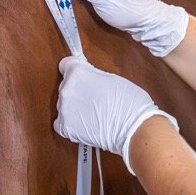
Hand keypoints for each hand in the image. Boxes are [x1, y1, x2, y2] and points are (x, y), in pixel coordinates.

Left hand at [54, 56, 177, 174]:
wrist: (133, 129)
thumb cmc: (129, 103)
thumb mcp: (112, 78)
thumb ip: (93, 75)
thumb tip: (87, 76)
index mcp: (77, 73)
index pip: (66, 65)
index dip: (75, 69)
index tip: (80, 75)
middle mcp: (67, 90)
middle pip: (66, 85)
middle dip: (77, 89)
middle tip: (93, 97)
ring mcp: (64, 110)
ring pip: (64, 104)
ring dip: (74, 106)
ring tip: (92, 112)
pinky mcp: (65, 128)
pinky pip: (61, 122)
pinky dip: (71, 123)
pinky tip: (85, 123)